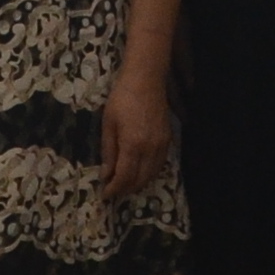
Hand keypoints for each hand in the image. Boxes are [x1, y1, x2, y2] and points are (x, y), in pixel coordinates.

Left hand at [102, 65, 176, 205]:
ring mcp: (162, 145)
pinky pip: (159, 165)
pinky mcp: (169, 140)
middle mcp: (151, 149)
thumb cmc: (122, 98)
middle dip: (126, 189)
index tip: (105, 194)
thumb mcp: (108, 124)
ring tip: (124, 185)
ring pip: (152, 175)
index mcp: (133, 145)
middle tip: (113, 191)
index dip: (115, 189)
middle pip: (140, 180)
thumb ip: (109, 152)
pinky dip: (149, 173)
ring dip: (138, 183)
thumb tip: (106, 175)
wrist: (146, 79)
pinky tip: (139, 172)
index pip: (125, 177)